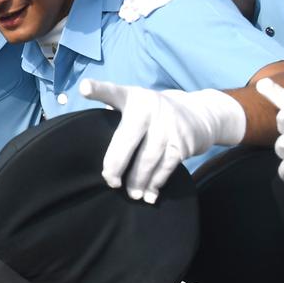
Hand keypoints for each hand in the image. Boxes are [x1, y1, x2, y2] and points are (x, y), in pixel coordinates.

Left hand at [80, 79, 245, 202]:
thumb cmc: (154, 114)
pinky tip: (149, 194)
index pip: (113, 92)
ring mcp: (168, 125)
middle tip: (110, 181)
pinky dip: (155, 183)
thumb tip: (93, 141)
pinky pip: (165, 167)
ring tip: (131, 194)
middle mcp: (149, 108)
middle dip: (116, 164)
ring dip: (137, 180)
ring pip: (147, 159)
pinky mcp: (182, 143)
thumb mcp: (137, 105)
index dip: (98, 89)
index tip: (83, 88)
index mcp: (132, 97)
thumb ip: (117, 116)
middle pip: (127, 139)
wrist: (199, 114)